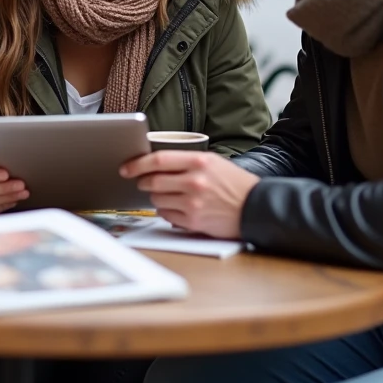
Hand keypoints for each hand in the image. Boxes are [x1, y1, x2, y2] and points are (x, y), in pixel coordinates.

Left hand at [120, 151, 259, 237]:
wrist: (256, 208)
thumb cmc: (234, 184)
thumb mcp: (213, 162)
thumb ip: (186, 161)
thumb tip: (155, 163)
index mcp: (199, 162)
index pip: (158, 160)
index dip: (137, 163)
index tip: (126, 167)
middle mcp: (194, 181)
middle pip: (152, 180)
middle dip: (143, 181)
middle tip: (143, 181)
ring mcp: (193, 203)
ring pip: (156, 199)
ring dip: (156, 197)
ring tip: (168, 195)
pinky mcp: (193, 221)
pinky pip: (166, 215)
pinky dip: (166, 211)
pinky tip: (177, 207)